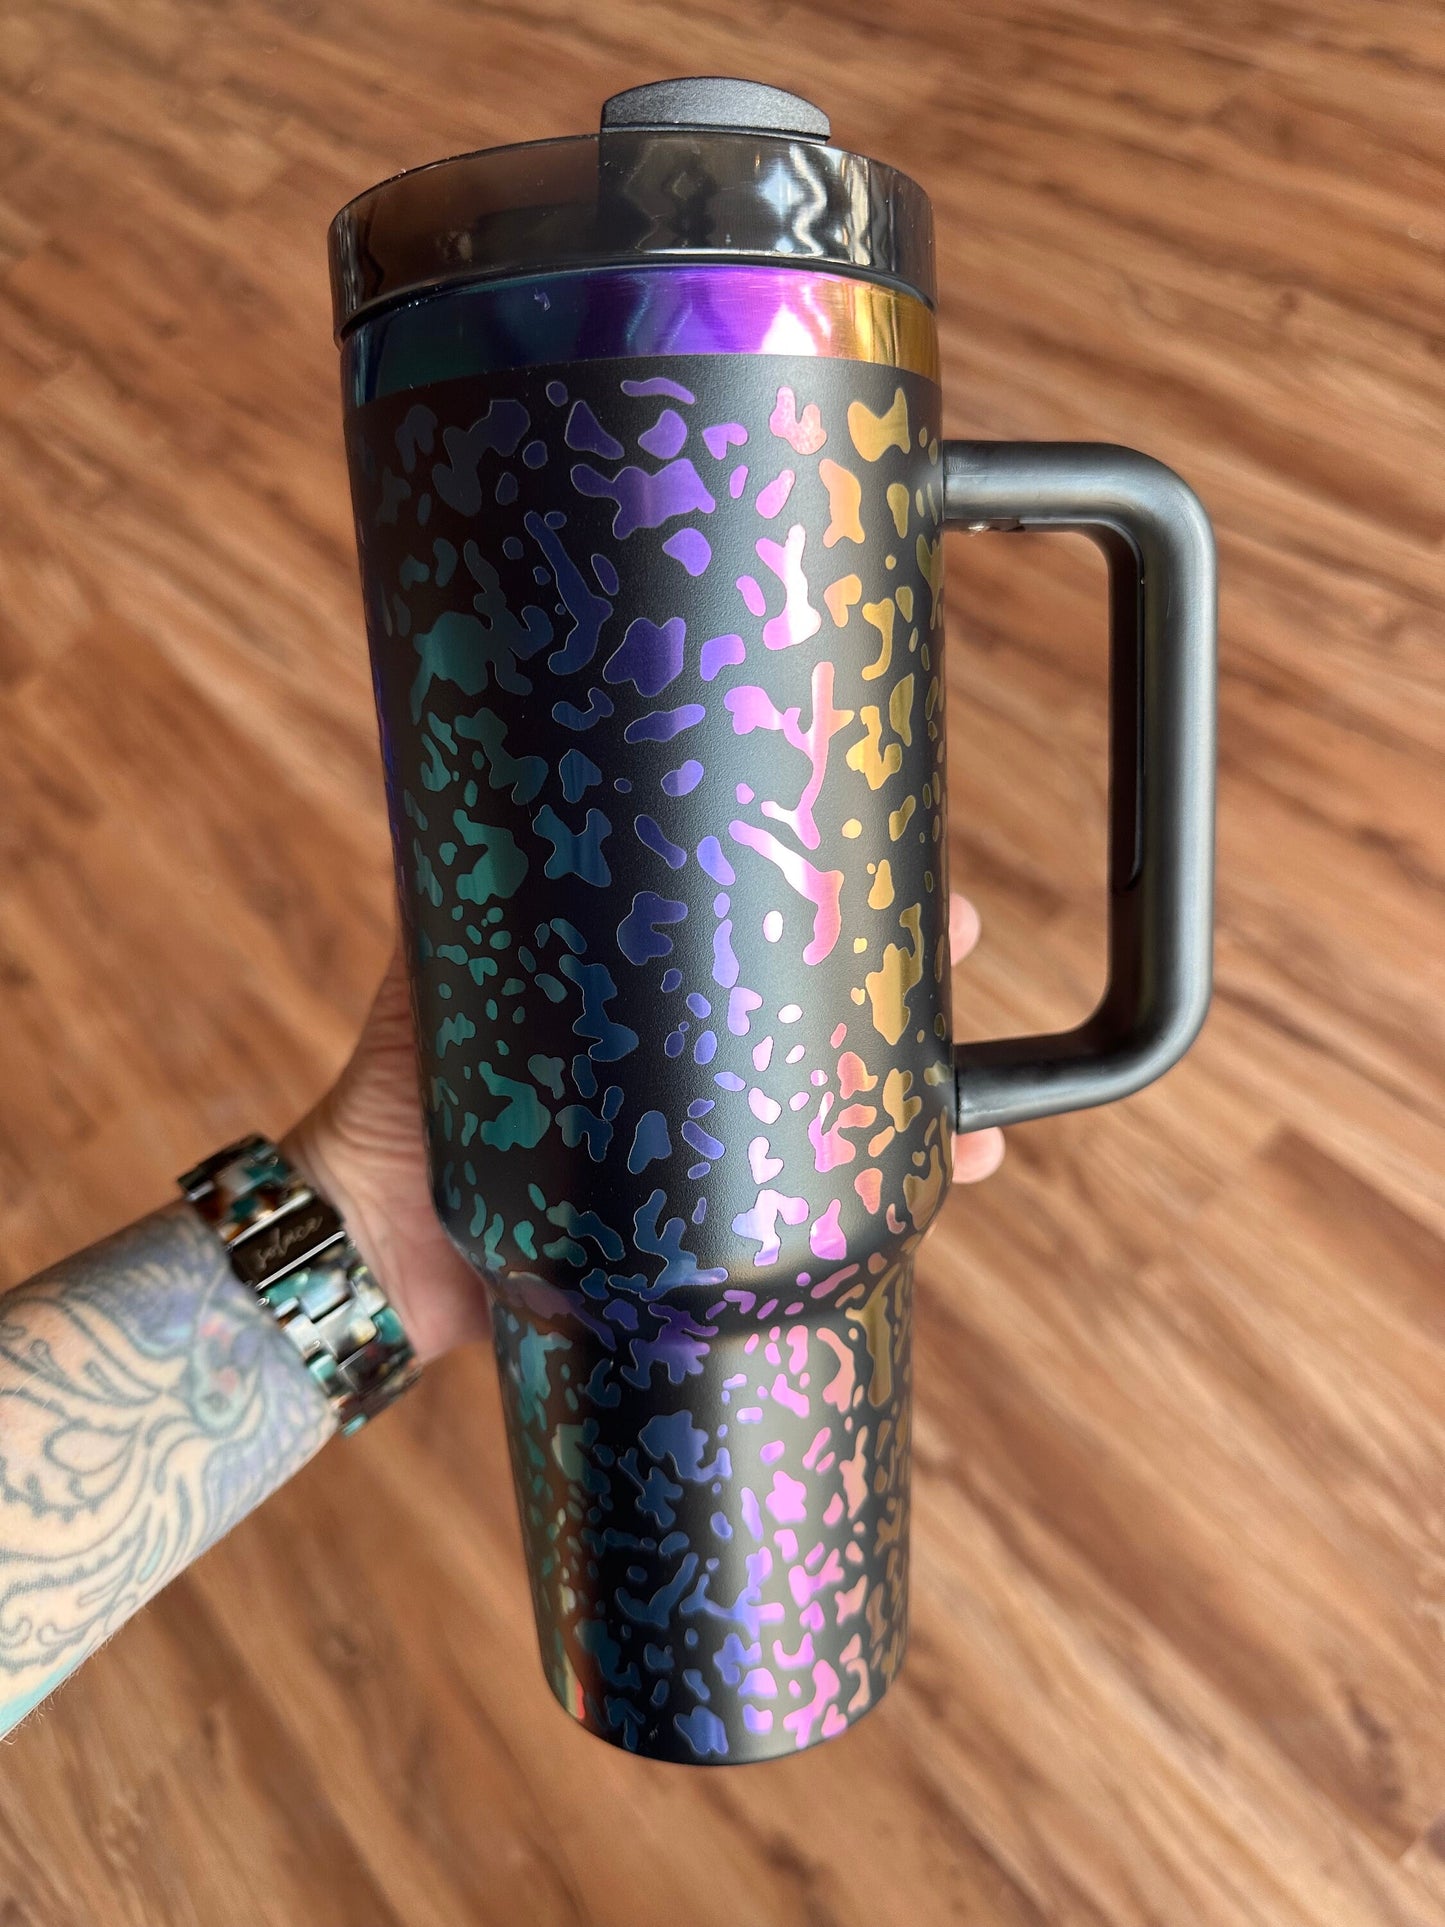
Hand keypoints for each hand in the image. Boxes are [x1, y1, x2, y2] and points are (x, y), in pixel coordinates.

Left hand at [287, 893, 1004, 1363]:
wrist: (381, 1249)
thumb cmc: (401, 1106)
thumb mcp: (438, 981)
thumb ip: (458, 891)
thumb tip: (467, 768)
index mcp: (647, 1008)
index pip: (751, 935)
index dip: (825, 896)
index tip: (885, 855)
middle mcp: (690, 1076)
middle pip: (818, 1015)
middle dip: (900, 982)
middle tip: (958, 945)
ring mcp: (710, 1157)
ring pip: (838, 1113)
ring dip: (924, 1097)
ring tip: (977, 1099)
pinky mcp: (715, 1233)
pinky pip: (814, 1209)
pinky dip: (891, 1194)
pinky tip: (953, 1171)